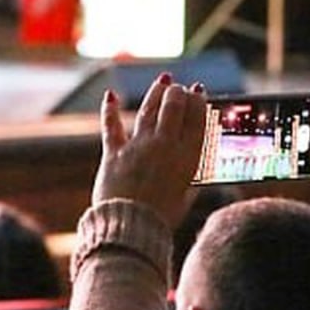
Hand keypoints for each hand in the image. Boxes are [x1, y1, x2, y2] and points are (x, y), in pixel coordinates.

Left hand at [92, 74, 207, 229]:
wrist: (131, 228)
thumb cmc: (161, 219)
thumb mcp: (185, 199)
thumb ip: (189, 183)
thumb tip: (192, 176)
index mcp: (187, 158)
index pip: (197, 119)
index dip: (199, 101)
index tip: (199, 92)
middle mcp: (164, 146)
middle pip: (174, 107)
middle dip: (178, 93)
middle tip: (179, 88)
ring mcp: (138, 147)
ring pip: (149, 109)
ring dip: (155, 93)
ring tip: (162, 82)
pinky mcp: (114, 153)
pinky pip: (112, 125)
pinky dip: (111, 109)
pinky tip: (111, 95)